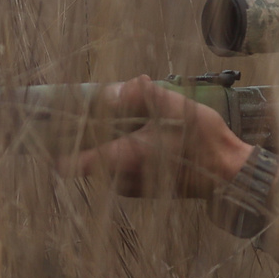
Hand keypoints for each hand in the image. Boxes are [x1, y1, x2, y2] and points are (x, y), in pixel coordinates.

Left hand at [60, 76, 255, 199]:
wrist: (229, 175)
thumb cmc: (205, 142)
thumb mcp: (177, 108)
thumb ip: (143, 95)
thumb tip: (116, 88)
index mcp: (124, 158)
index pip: (72, 166)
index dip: (55, 153)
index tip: (48, 138)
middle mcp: (122, 179)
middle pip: (85, 162)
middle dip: (84, 140)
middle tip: (87, 116)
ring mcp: (131, 187)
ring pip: (102, 167)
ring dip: (104, 147)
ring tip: (116, 122)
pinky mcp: (142, 189)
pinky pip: (117, 172)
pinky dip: (118, 155)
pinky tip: (135, 135)